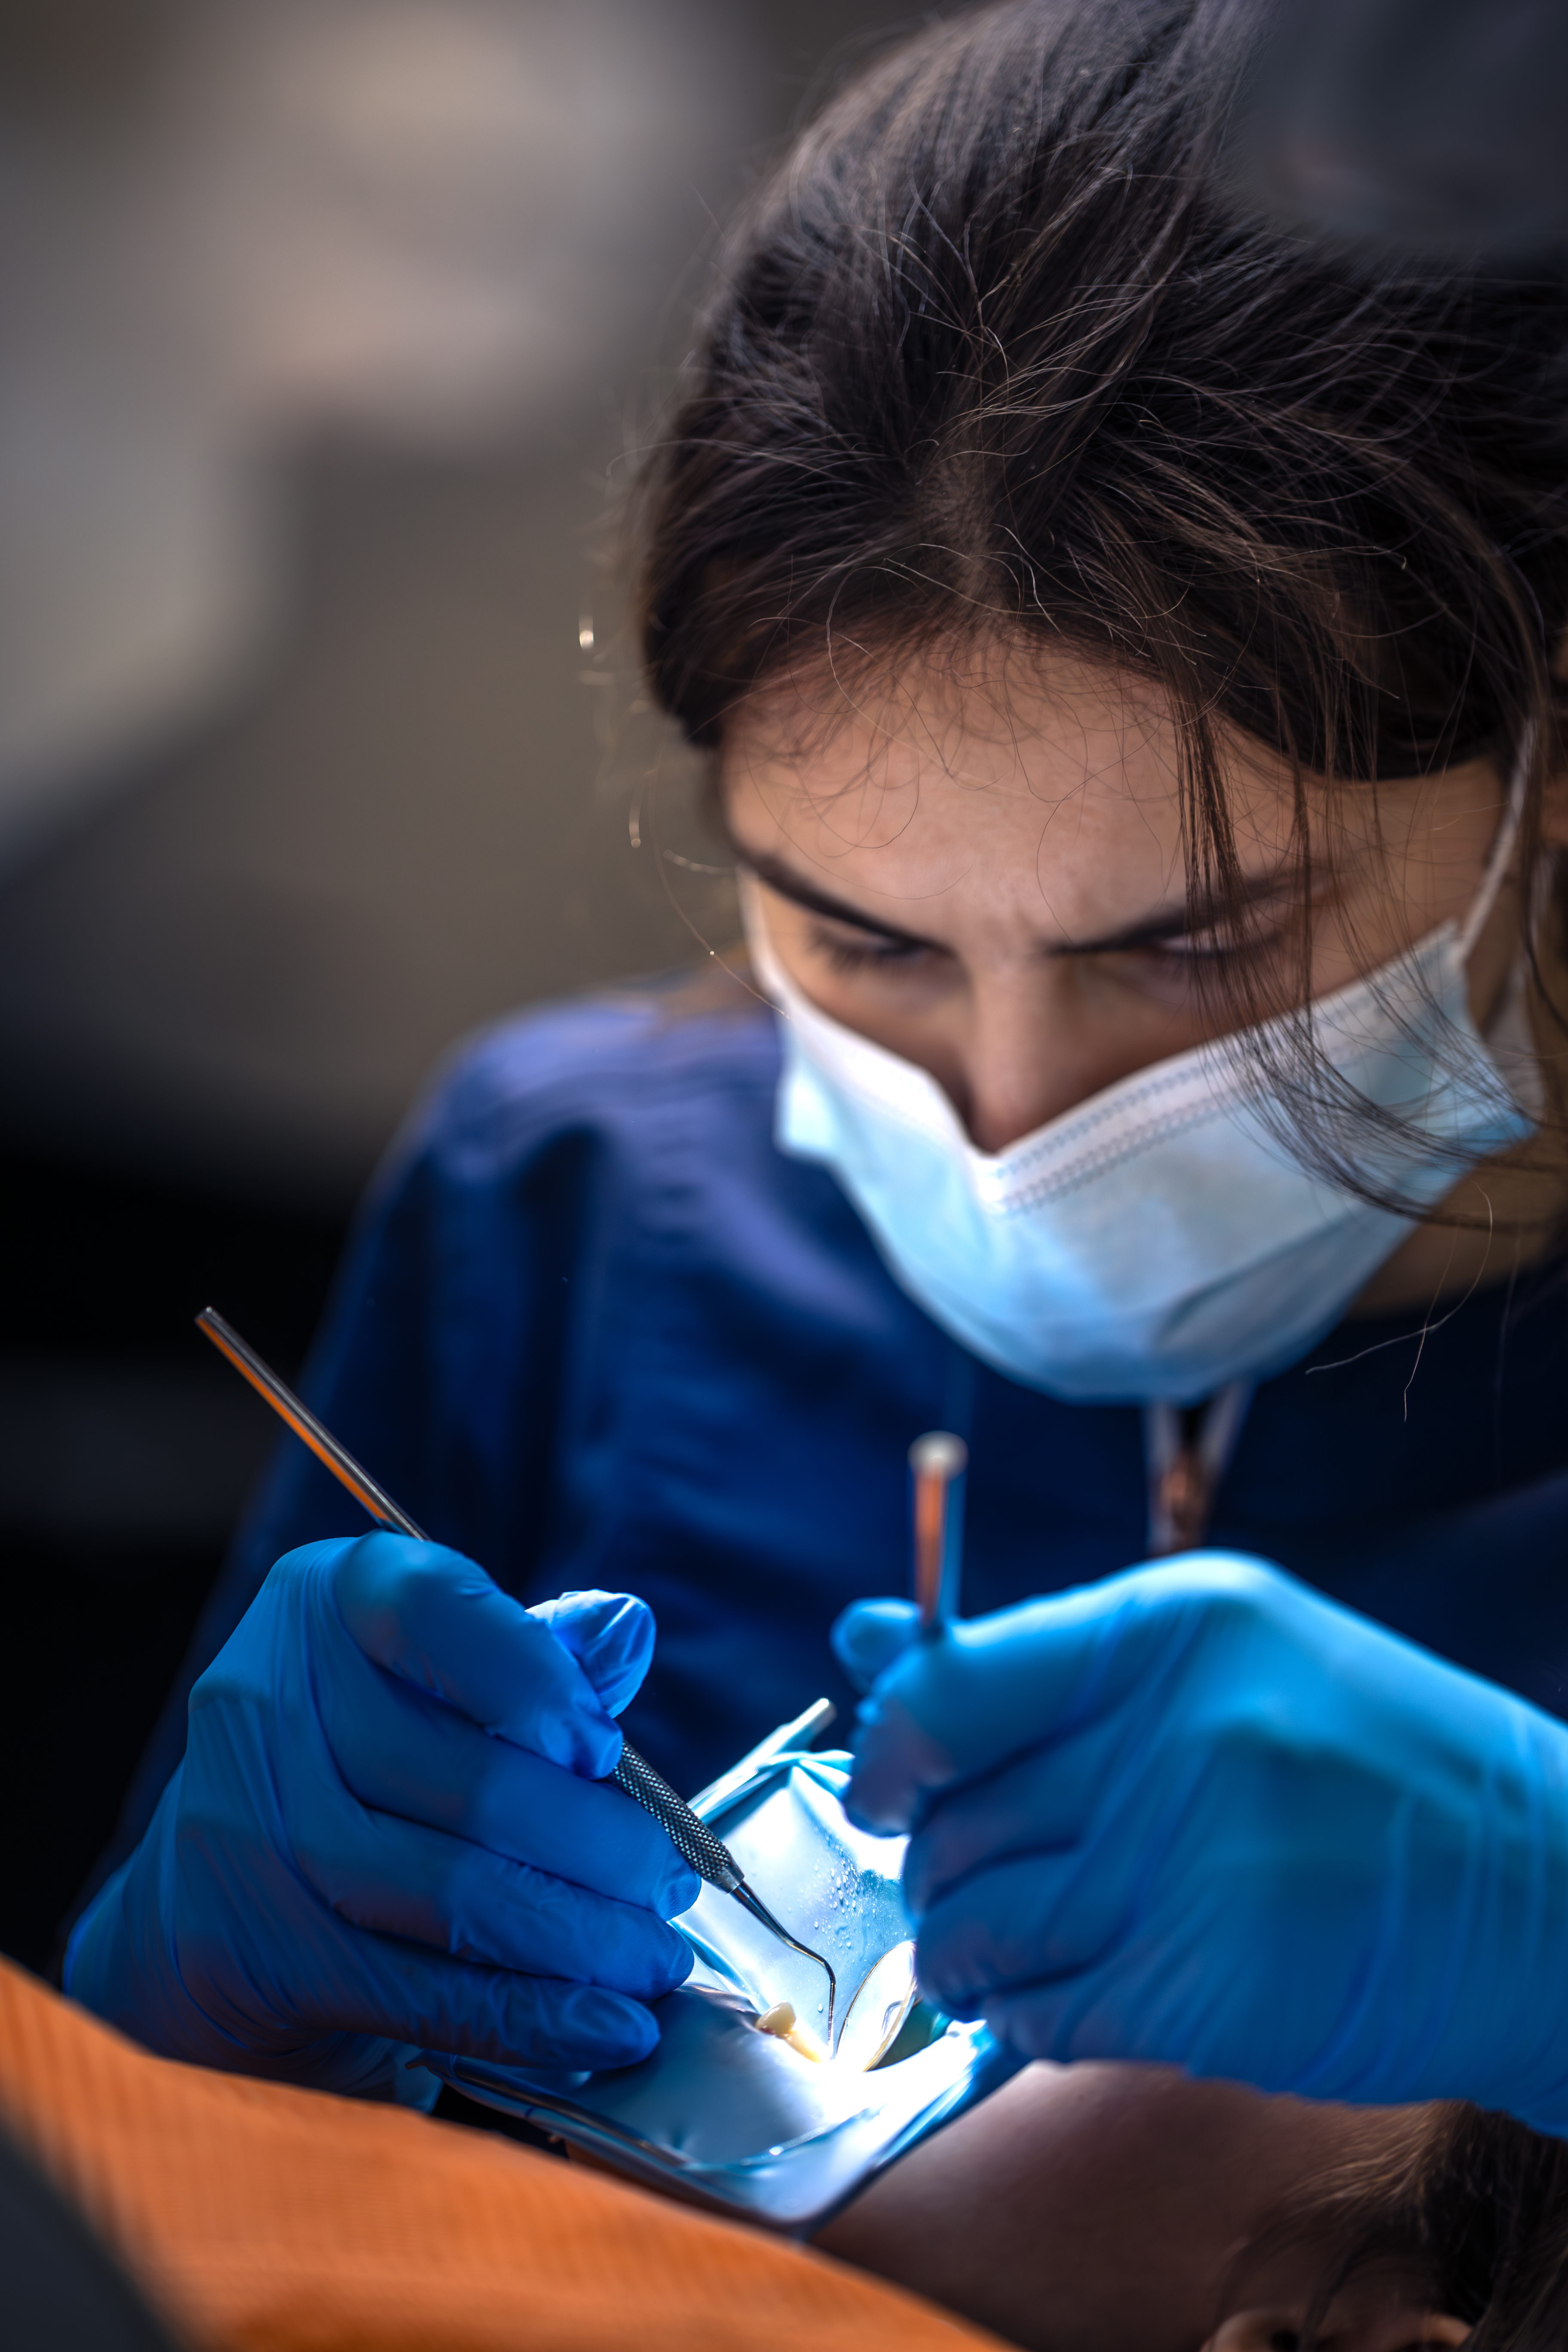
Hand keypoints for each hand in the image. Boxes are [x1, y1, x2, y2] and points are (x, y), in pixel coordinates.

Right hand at [66, 1535, 697, 2095]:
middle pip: (472, 1779)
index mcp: (325, 1600)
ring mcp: (244, 1831)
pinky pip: (423, 1993)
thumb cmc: (366, 1769)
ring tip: (653, 1957)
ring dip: (583, 1940)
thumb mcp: (437, 1678)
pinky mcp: (252, 1951)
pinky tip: (608, 2027)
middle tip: (670, 1885)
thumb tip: (624, 1628)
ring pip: (456, 1893)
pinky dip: (532, 2017)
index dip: (540, 1682)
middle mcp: (265, 1700)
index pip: (438, 1612)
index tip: (607, 1749)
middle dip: (604, 1847)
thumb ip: (531, 1655)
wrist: (215, 1900)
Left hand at [833, 1556, 1567, 2131]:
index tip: (893, 1784)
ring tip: (1008, 1944)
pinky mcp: (1205, 1993)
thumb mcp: (1217, 1655)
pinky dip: (1021, 2017)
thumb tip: (865, 1640)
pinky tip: (1062, 1995)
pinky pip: (1035, 2017)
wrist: (1543, 1889)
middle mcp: (1172, 1742)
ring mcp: (1190, 1872)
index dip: (890, 1748)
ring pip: (971, 1928)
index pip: (946, 1689)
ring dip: (962, 1951)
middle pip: (952, 1822)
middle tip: (983, 1871)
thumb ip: (1033, 1660)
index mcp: (1170, 1632)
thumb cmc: (1368, 1760)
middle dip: (938, 1862)